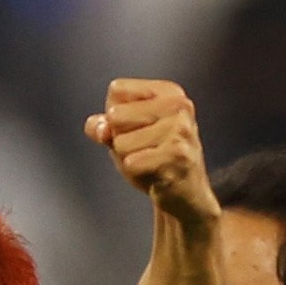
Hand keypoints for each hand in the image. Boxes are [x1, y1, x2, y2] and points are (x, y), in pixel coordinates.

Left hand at [83, 77, 215, 233]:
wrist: (185, 195)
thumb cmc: (154, 158)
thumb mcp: (124, 135)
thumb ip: (103, 126)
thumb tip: (100, 129)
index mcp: (169, 92)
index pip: (117, 90)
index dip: (115, 115)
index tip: (138, 128)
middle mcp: (179, 105)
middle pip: (115, 116)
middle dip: (120, 139)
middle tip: (145, 150)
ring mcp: (180, 130)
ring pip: (120, 142)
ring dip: (128, 159)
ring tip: (150, 163)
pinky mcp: (177, 155)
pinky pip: (131, 162)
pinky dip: (135, 172)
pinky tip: (156, 175)